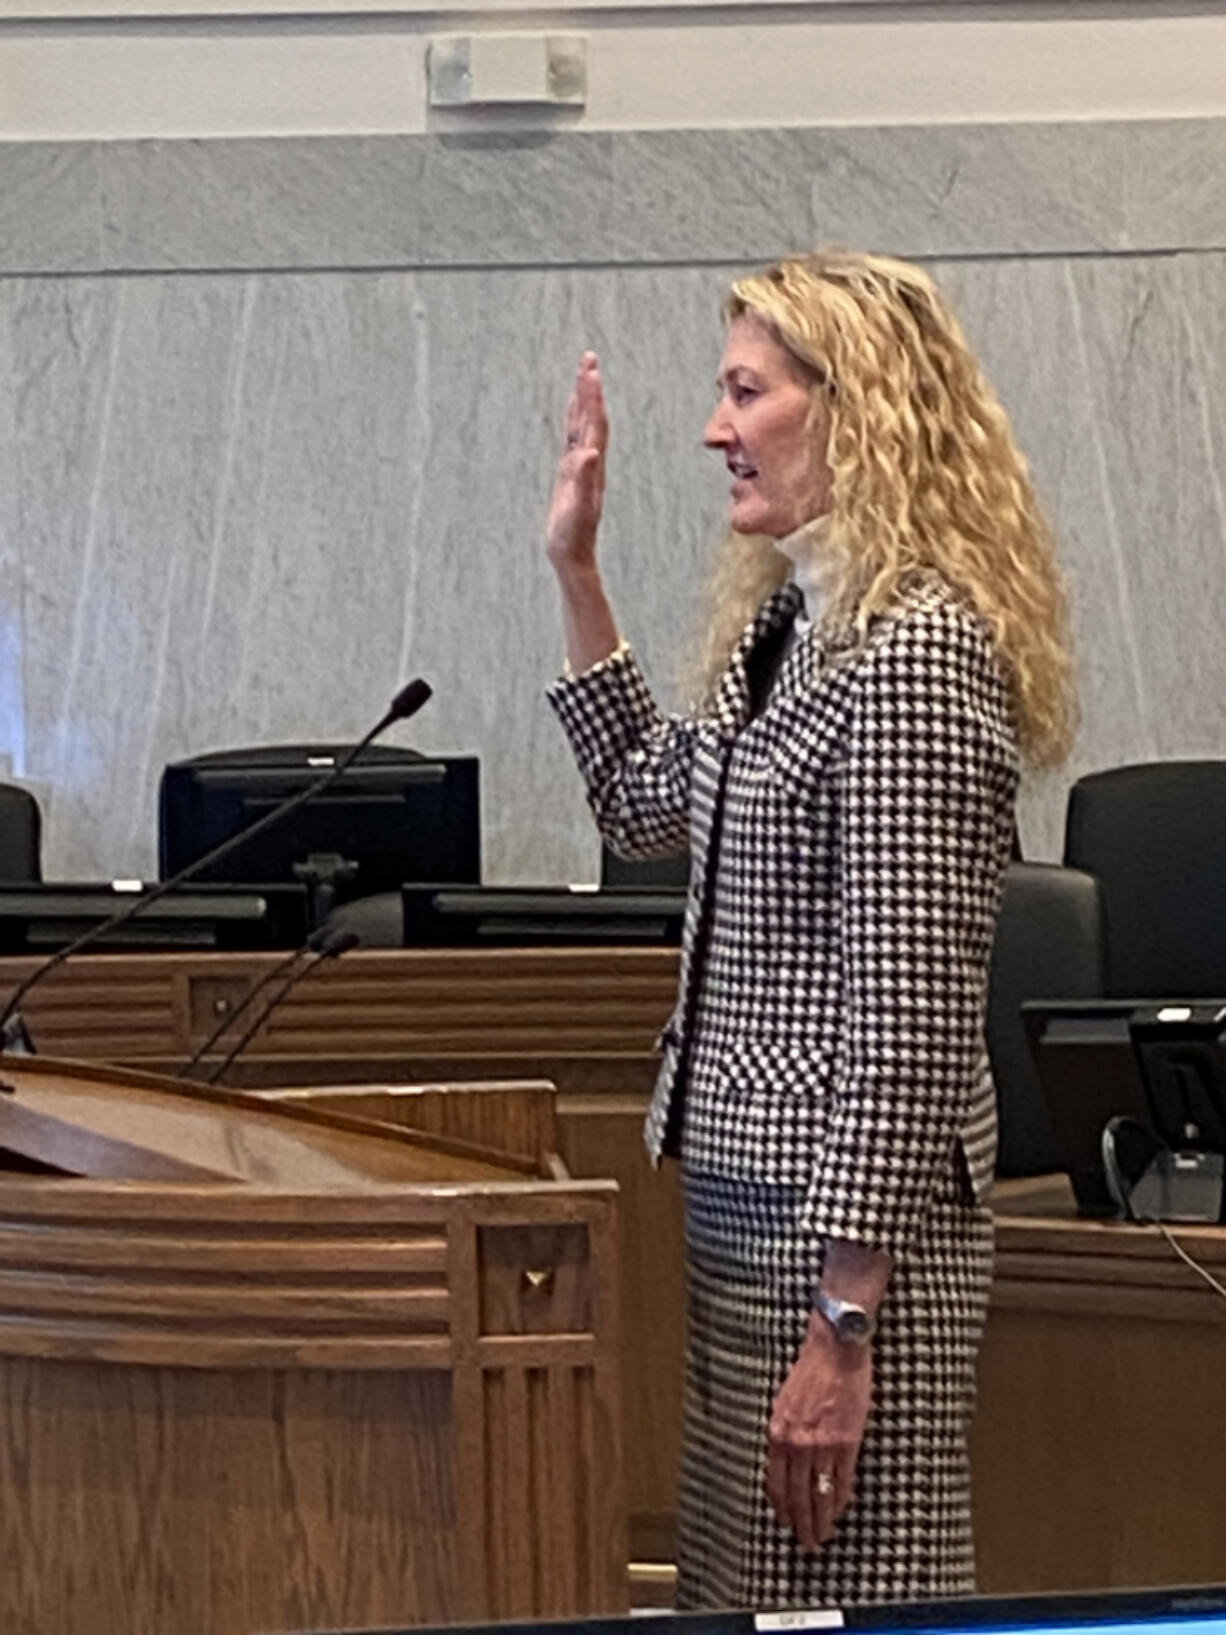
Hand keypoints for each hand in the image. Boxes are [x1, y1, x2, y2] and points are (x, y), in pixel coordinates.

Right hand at [546, 352, 608, 576]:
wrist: (573, 556)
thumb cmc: (573, 537)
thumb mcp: (576, 510)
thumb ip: (582, 481)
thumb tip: (590, 453)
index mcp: (591, 467)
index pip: (594, 424)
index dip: (592, 397)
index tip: (590, 370)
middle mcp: (590, 463)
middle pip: (593, 418)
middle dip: (590, 388)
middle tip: (589, 357)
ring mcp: (581, 468)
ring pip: (584, 426)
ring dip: (585, 400)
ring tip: (584, 373)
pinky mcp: (571, 475)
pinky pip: (573, 439)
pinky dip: (574, 420)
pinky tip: (573, 411)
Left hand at [765, 1313, 872, 1550]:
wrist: (834, 1349)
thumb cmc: (809, 1372)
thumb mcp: (784, 1403)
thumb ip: (784, 1434)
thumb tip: (785, 1463)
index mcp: (778, 1433)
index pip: (776, 1483)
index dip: (782, 1508)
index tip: (785, 1523)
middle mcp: (798, 1443)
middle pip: (798, 1495)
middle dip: (801, 1523)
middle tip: (806, 1543)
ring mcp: (823, 1444)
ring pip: (820, 1494)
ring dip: (821, 1519)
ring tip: (822, 1536)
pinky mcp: (847, 1441)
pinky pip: (841, 1480)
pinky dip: (840, 1500)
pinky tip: (838, 1511)